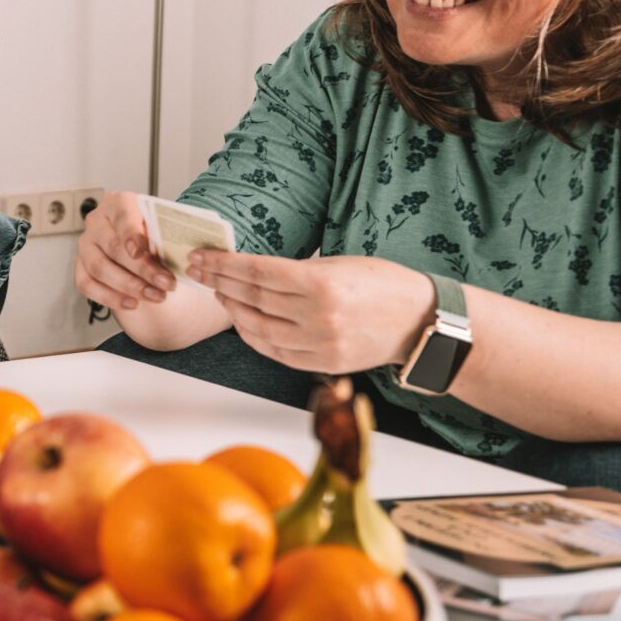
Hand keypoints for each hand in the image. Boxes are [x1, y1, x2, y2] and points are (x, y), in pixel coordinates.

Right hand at [74, 190, 173, 312]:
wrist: (141, 246)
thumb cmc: (152, 233)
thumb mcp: (162, 228)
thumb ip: (164, 237)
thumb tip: (178, 256)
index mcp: (118, 203)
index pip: (123, 217)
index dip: (131, 235)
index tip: (140, 252)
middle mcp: (97, 221)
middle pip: (113, 247)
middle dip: (142, 270)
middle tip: (165, 284)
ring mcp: (85, 244)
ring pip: (99, 268)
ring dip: (129, 286)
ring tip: (155, 296)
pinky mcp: (80, 265)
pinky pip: (87, 284)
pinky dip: (110, 297)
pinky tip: (132, 303)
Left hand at [184, 250, 436, 374]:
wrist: (421, 321)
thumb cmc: (383, 283)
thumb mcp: (339, 265)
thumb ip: (296, 271)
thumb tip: (251, 269)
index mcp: (321, 285)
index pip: (257, 272)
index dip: (224, 264)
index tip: (202, 256)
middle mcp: (318, 317)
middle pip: (253, 299)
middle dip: (220, 282)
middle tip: (199, 270)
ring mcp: (320, 345)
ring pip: (259, 328)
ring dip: (233, 310)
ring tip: (219, 292)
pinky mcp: (323, 364)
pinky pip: (276, 352)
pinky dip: (253, 337)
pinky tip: (242, 321)